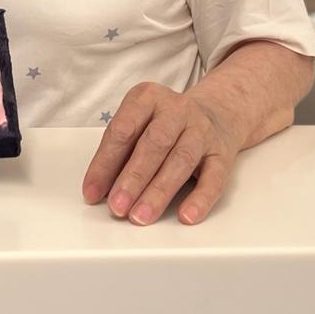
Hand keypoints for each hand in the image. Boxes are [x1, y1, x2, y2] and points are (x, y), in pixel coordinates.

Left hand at [81, 82, 243, 224]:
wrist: (217, 113)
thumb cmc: (166, 123)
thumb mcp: (140, 123)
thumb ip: (120, 151)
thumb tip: (99, 189)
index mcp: (148, 97)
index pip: (123, 130)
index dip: (105, 163)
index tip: (92, 192)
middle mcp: (177, 110)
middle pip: (153, 145)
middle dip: (133, 178)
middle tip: (117, 206)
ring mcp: (202, 130)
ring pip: (180, 161)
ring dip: (159, 192)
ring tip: (141, 216)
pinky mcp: (222, 153)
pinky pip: (214, 178)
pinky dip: (200, 199)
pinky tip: (186, 215)